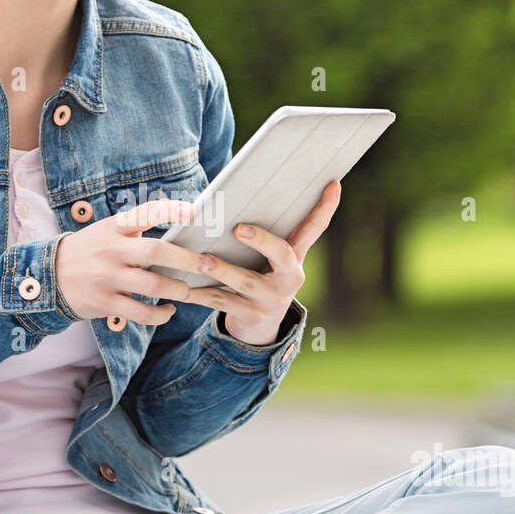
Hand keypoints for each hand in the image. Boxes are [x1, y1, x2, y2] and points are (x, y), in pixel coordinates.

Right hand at [54, 197, 197, 324]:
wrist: (49, 276)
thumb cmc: (90, 251)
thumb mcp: (107, 231)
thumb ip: (136, 229)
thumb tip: (178, 223)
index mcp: (114, 228)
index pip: (144, 213)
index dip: (170, 210)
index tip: (193, 211)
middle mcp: (111, 250)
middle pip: (155, 252)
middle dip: (186, 259)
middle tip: (206, 264)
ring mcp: (107, 278)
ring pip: (152, 285)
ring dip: (177, 289)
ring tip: (188, 290)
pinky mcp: (104, 302)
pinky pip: (140, 312)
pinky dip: (160, 315)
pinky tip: (169, 311)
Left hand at [178, 179, 341, 343]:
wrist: (259, 329)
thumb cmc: (261, 278)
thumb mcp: (271, 261)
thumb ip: (267, 234)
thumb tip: (241, 193)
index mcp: (295, 258)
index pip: (313, 229)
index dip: (325, 208)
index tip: (333, 184)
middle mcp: (289, 278)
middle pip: (281, 254)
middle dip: (262, 240)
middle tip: (239, 228)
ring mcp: (270, 299)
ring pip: (245, 282)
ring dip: (221, 270)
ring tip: (201, 260)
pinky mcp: (250, 316)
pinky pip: (221, 303)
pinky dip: (199, 295)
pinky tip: (181, 288)